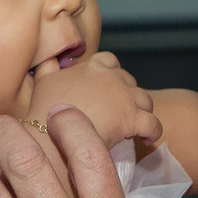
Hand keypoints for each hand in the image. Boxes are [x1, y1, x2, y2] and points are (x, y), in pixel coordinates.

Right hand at [26, 51, 161, 147]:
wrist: (49, 134)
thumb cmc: (44, 110)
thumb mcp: (43, 79)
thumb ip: (49, 65)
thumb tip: (52, 58)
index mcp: (93, 67)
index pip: (110, 61)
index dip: (112, 75)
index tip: (108, 90)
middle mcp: (112, 78)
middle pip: (130, 82)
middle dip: (127, 96)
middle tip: (119, 112)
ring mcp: (124, 98)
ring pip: (145, 100)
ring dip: (142, 110)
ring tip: (136, 125)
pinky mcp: (132, 119)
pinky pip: (153, 124)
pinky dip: (154, 131)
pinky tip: (148, 139)